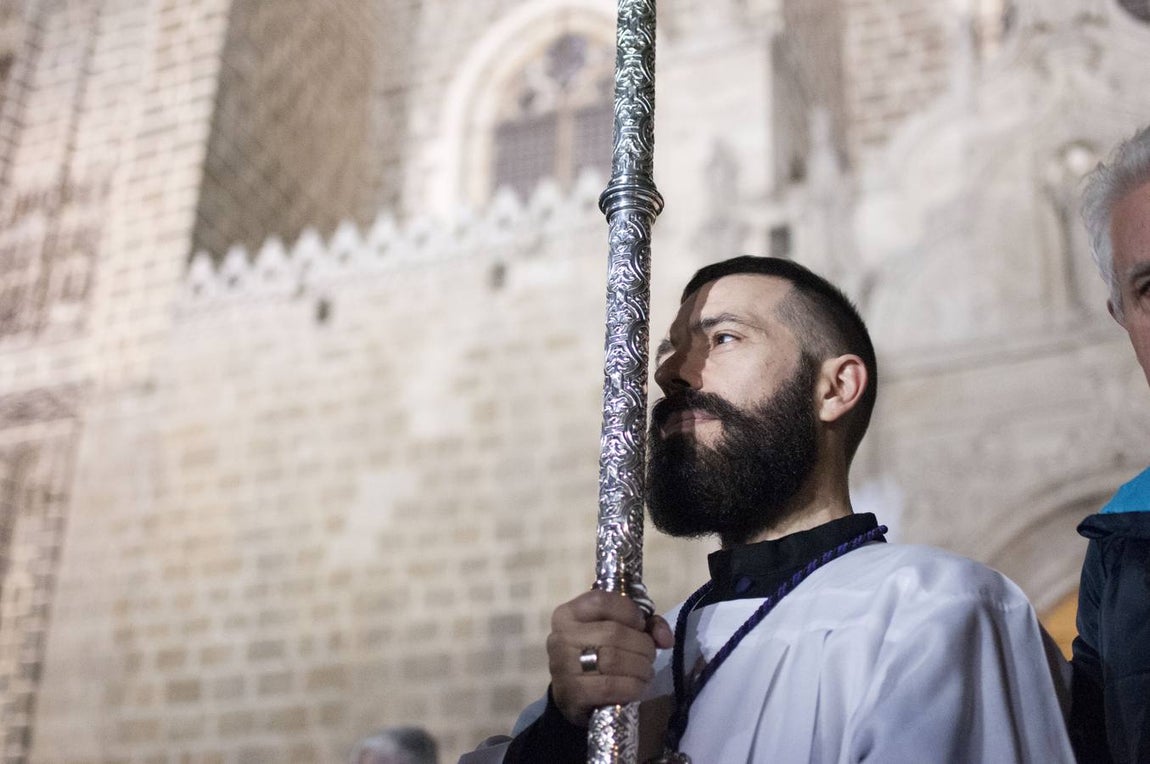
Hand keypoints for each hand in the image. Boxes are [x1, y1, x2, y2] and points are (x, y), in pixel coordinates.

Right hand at [546, 589, 674, 725]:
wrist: (570, 696)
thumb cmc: (595, 655)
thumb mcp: (613, 631)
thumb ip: (643, 626)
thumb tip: (666, 638)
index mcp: (569, 614)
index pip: (602, 601)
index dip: (630, 612)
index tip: (641, 626)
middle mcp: (561, 637)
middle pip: (613, 633)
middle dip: (642, 646)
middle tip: (650, 656)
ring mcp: (564, 667)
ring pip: (614, 660)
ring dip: (641, 668)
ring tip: (646, 672)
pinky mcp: (572, 694)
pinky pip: (611, 687)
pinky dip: (633, 687)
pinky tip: (638, 687)